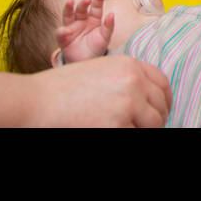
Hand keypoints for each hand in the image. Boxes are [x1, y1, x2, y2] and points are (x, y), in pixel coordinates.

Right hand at [25, 55, 171, 126]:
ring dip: (144, 129)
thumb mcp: (99, 71)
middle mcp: (133, 82)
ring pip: (154, 124)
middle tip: (145, 127)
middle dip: (157, 118)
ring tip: (129, 129)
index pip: (162, 83)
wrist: (35, 102)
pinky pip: (135, 134)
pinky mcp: (117, 126)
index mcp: (129, 66)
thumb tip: (143, 98)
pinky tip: (113, 131)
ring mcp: (127, 105)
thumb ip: (124, 80)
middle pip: (161, 106)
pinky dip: (131, 134)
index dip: (164, 100)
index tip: (161, 110)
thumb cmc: (60, 89)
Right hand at [56, 0, 114, 63]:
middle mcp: (82, 20)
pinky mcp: (63, 38)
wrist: (87, 62)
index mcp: (94, 19)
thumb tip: (111, 14)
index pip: (96, 7)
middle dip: (84, 3)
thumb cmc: (97, 47)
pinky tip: (65, 31)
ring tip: (70, 2)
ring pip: (68, 15)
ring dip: (68, 8)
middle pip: (81, 9)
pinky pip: (61, 33)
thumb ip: (109, 26)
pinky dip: (62, 31)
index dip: (98, 0)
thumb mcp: (105, 37)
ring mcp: (72, 28)